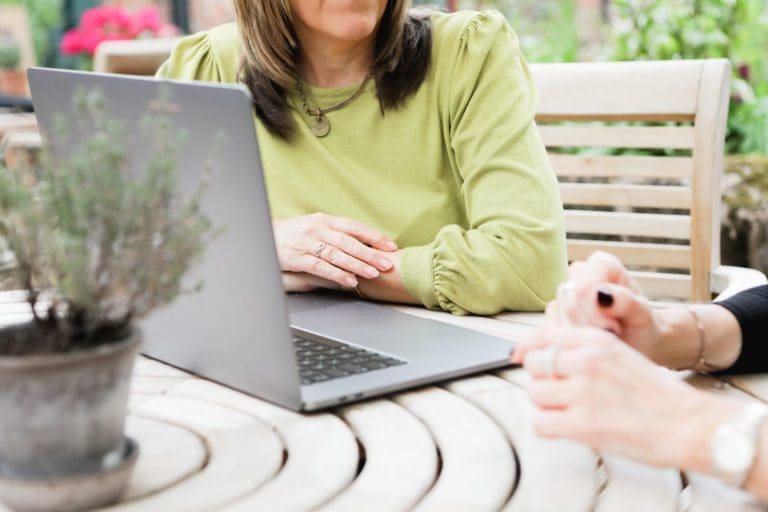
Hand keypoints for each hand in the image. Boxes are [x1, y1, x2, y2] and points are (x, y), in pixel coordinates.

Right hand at [273, 213, 396, 288]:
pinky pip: (321, 266)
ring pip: (337, 254)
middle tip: (387, 263)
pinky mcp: (298, 257)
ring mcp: (307, 243)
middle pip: (349, 241)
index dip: (374, 236)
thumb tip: (363, 245)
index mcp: (324, 220)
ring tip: (372, 274)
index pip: (354, 226)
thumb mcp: (315, 228)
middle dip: (370, 253)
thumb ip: (336, 235)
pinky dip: (337, 274)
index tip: (390, 246)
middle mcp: (317, 229)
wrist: (263, 237)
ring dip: (357, 264)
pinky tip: (349, 281)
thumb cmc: (293, 234)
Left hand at [512, 325, 732, 469]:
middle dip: (542, 378)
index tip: (518, 355)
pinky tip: (566, 426)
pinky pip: (540, 423)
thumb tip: (539, 353)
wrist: (687, 424)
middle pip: (534, 364)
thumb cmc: (656, 394)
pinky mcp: (582, 425)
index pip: (543, 335)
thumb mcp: (619, 354)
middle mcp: (586, 362)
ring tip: (569, 410)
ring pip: (534, 393)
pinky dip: (548, 427)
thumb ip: (582, 350)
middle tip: (559, 391)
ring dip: (546, 404)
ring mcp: (582, 393)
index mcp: (596, 341)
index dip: (526, 347)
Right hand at [545, 251, 669, 364]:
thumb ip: (626, 303)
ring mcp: (566, 292)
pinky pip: (551, 325)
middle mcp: (581, 273)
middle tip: (607, 338)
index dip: (593, 307)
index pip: (585, 281)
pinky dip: (568, 339)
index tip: (611, 328)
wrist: (639, 343)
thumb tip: (600, 294)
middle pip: (568, 296)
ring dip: (577, 332)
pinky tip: (586, 343)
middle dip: (586, 322)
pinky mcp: (556, 312)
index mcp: (603, 264)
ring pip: (557, 311)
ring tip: (600, 341)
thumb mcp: (643, 318)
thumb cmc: (643, 327)